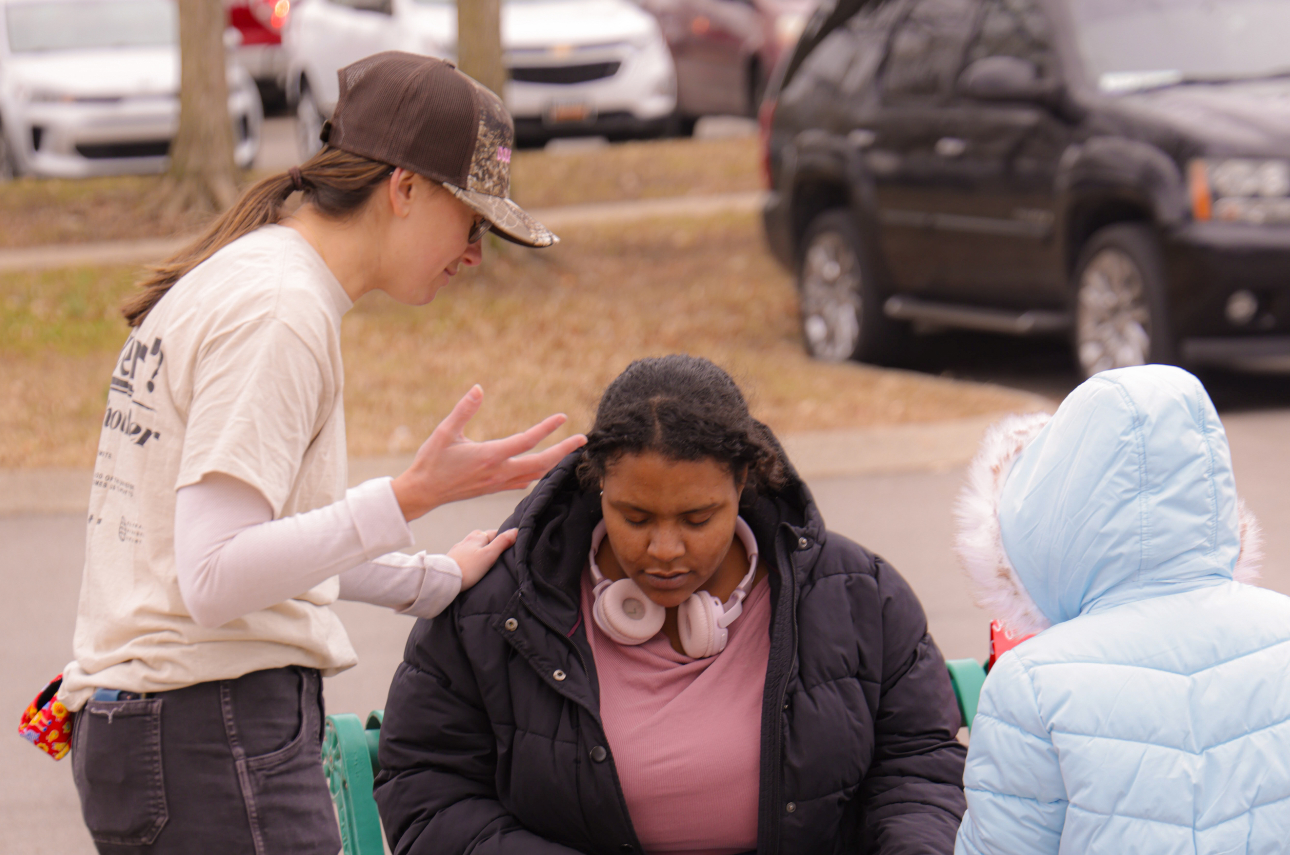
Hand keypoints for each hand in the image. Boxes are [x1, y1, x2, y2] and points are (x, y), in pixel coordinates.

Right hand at [391, 385, 586, 520]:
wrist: (423, 493)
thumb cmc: (431, 461)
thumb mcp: (444, 431)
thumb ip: (464, 409)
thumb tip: (479, 388)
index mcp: (489, 455)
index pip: (526, 441)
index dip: (547, 429)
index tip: (563, 418)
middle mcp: (498, 472)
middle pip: (541, 464)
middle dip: (564, 451)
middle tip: (582, 440)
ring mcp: (498, 483)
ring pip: (536, 475)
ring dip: (555, 463)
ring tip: (570, 452)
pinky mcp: (495, 489)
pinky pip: (524, 482)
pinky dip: (540, 473)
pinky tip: (544, 467)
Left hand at [448, 528, 518, 590]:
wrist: (445, 579)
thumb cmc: (469, 568)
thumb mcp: (489, 555)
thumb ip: (502, 542)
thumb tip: (515, 531)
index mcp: (477, 537)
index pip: (494, 533)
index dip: (502, 538)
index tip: (508, 544)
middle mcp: (466, 540)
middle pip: (482, 538)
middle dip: (490, 543)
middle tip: (497, 552)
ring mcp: (458, 549)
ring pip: (472, 546)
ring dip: (478, 550)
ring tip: (484, 560)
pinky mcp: (451, 559)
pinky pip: (464, 555)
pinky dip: (469, 557)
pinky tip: (471, 565)